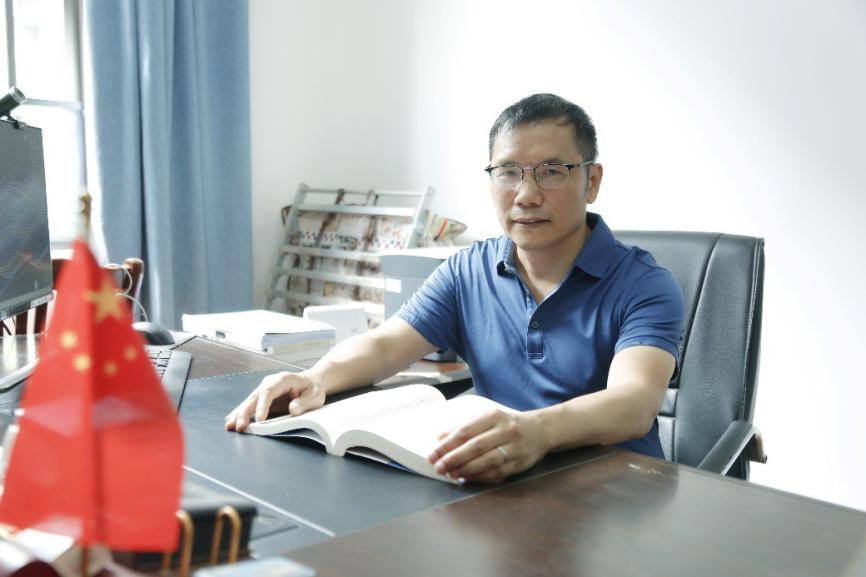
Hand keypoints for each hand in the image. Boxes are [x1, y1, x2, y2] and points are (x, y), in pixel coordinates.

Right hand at [224, 370, 325, 431]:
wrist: (312, 381)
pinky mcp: (262, 396)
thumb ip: (304, 402)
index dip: (263, 406)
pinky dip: (241, 413)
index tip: (260, 419)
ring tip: (230, 425)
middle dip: (245, 411)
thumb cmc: (313, 388)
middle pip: (255, 396)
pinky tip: (231, 420)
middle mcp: (270, 382)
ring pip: (249, 401)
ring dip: (239, 413)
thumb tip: (293, 410)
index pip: (269, 391)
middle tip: (239, 426)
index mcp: (283, 379)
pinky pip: (250, 405)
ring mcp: (264, 388)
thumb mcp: (314, 396)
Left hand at [427, 408, 548, 483]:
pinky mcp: (521, 463)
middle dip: (454, 459)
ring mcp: (515, 447)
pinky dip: (481, 477)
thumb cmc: (507, 424)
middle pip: (476, 447)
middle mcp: (505, 430)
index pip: (466, 431)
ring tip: (451, 474)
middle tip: (438, 467)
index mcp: (493, 416)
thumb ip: (463, 427)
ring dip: (467, 470)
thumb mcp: (487, 419)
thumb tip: (440, 438)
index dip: (447, 444)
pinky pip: (498, 473)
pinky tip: (468, 479)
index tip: (433, 454)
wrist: (540, 430)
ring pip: (488, 461)